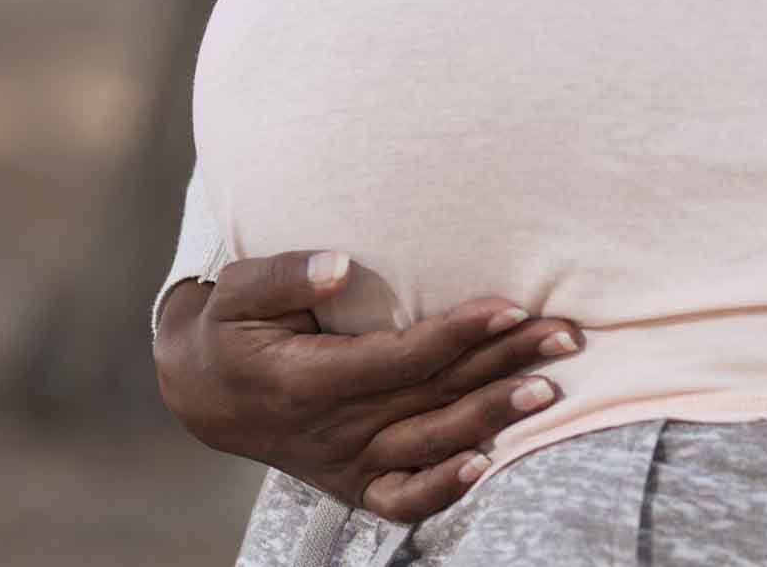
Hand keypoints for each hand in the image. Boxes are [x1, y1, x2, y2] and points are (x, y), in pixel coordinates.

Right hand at [152, 250, 584, 521]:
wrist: (203, 395)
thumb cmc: (229, 328)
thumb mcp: (235, 290)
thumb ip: (283, 276)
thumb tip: (339, 266)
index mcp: (304, 381)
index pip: (400, 358)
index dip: (457, 335)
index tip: (509, 308)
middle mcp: (332, 430)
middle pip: (434, 396)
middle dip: (503, 364)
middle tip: (563, 336)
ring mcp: (346, 462)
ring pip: (433, 442)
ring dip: (495, 416)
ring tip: (550, 387)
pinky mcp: (354, 484)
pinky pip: (404, 499)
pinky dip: (445, 488)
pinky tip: (490, 463)